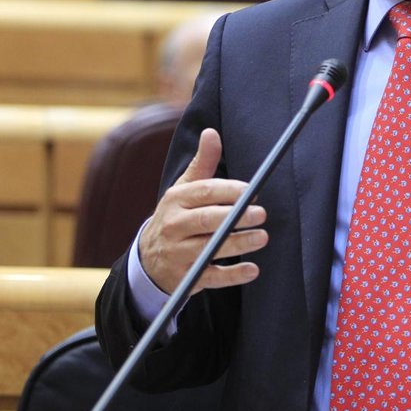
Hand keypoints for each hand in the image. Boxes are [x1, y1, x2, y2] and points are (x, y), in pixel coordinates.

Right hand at [139, 128, 267, 294]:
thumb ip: (202, 163)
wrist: (148, 259)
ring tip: (262, 237)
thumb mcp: (183, 189)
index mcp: (176, 200)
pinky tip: (252, 270)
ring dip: (238, 244)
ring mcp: (179, 253)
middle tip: (261, 214)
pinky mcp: (186, 278)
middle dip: (235, 216)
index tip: (252, 191)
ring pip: (209, 248)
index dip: (229, 191)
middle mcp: (175, 226)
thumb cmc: (176, 217)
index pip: (204, 192)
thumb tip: (211, 132)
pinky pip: (211, 277)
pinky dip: (232, 275)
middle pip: (206, 220)